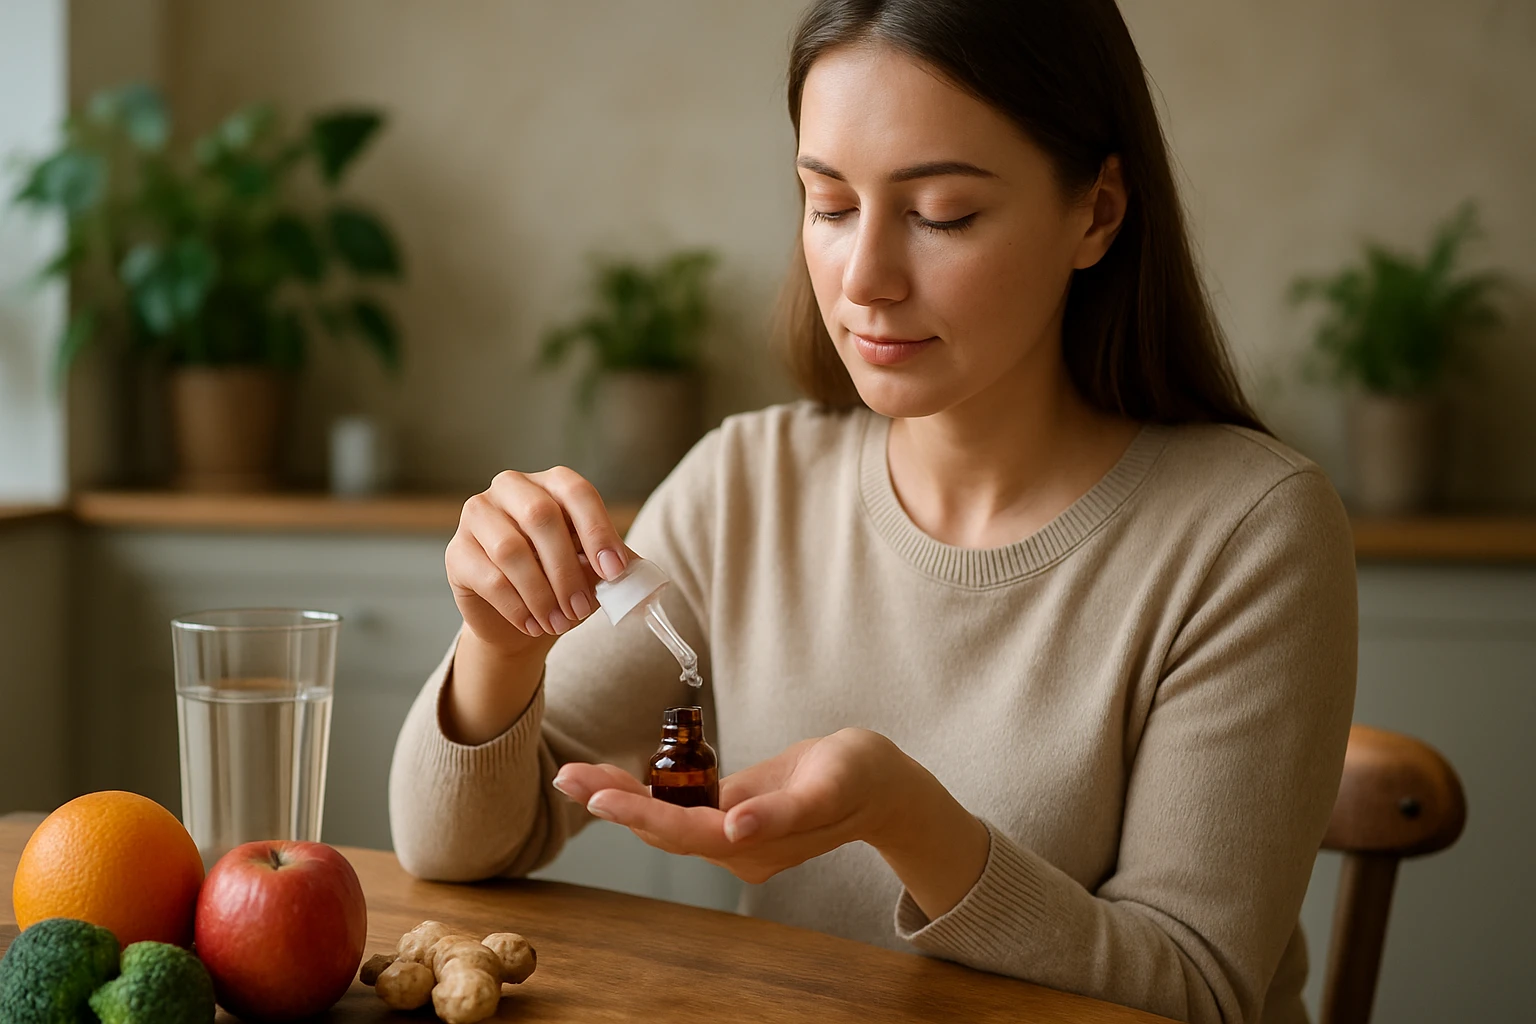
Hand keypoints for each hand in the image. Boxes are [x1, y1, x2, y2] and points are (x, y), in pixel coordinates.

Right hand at [446, 466, 631, 656]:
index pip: (576, 492)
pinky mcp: (457, 551)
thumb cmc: (563, 583)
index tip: (614, 571)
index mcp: (552, 483)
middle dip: (566, 570)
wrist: (523, 618)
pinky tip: (533, 624)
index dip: (597, 530)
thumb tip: (637, 574)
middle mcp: (512, 488)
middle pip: (541, 517)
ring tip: (559, 623)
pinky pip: (488, 577)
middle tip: (581, 608)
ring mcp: (478, 515)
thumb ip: (616, 565)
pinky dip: (517, 607)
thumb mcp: (595, 571)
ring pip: (511, 550)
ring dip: (541, 593)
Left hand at [553, 728, 909, 884]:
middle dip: (613, 803)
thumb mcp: (829, 787)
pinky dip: (645, 791)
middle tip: (567, 777)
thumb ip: (783, 812)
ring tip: (576, 775)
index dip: (640, 813)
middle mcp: (737, 846)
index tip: (599, 796)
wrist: (883, 784)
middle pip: (663, 828)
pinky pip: (679, 805)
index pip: (685, 831)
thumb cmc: (860, 778)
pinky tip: (617, 777)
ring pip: (665, 819)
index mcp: (756, 844)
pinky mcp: (732, 811)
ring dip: (620, 797)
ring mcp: (733, 832)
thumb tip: (735, 830)